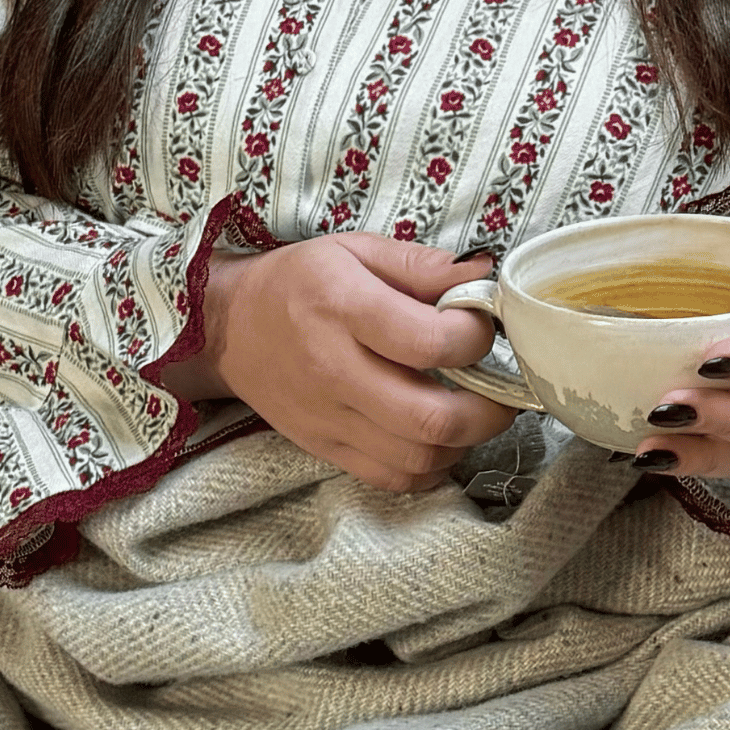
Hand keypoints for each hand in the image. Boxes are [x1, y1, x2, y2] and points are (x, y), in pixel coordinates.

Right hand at [165, 236, 517, 492]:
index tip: (482, 329)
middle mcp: (335, 370)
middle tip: (501, 392)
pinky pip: (396, 478)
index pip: (429, 342)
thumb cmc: (298, 284)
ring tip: (471, 413)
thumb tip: (485, 273)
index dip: (475, 339)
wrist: (228, 329)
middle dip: (488, 411)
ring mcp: (331, 419)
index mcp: (343, 308)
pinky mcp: (328, 450)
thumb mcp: (355, 251)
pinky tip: (436, 438)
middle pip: (432, 417)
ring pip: (420, 457)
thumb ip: (421, 265)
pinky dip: (431, 466)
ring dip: (463, 442)